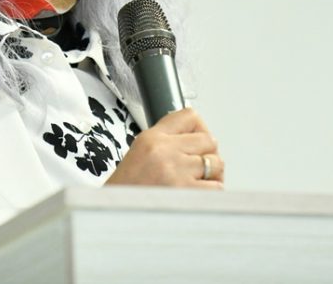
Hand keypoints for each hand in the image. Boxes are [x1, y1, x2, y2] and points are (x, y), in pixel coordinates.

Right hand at [105, 108, 224, 188]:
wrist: (116, 215)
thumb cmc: (127, 190)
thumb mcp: (139, 153)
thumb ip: (167, 142)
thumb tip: (198, 139)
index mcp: (151, 138)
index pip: (189, 116)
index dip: (198, 129)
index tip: (197, 138)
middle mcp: (165, 151)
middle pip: (208, 140)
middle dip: (206, 154)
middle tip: (195, 167)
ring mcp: (177, 172)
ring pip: (216, 163)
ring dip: (210, 174)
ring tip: (194, 183)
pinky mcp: (187, 194)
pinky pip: (216, 186)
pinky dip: (210, 192)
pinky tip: (195, 195)